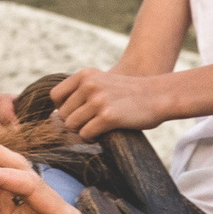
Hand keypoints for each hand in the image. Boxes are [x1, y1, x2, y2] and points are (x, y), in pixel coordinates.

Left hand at [52, 67, 167, 138]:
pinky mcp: (108, 116)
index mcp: (85, 75)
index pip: (55, 96)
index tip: (78, 114)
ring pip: (71, 126)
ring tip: (98, 128)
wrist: (159, 96)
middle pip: (62, 115)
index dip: (63, 109)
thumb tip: (53, 121)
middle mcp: (89, 85)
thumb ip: (80, 95)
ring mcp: (98, 100)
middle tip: (92, 124)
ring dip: (82, 132)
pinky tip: (104, 133)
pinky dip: (92, 138)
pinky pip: (86, 134)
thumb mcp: (102, 83)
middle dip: (74, 124)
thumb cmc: (129, 95)